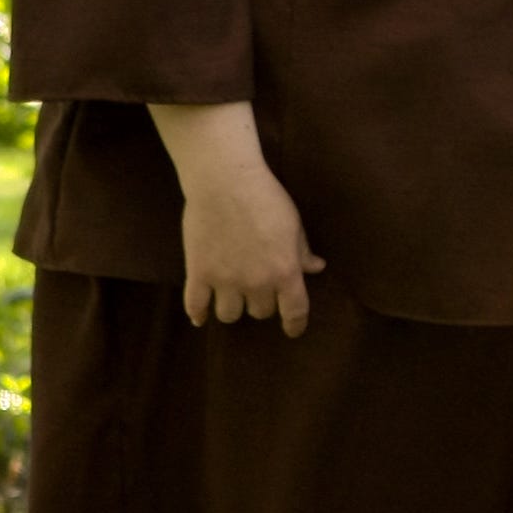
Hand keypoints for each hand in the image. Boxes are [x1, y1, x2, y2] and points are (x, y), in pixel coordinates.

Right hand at [149, 102, 322, 335]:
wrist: (225, 182)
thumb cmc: (266, 199)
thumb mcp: (294, 224)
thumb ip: (302, 251)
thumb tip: (316, 268)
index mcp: (285, 272)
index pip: (294, 311)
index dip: (295, 325)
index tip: (293, 330)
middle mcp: (257, 283)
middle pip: (260, 312)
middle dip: (261, 303)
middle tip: (257, 290)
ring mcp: (225, 281)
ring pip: (230, 315)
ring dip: (233, 308)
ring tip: (231, 297)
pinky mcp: (198, 273)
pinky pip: (195, 306)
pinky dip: (197, 314)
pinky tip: (199, 317)